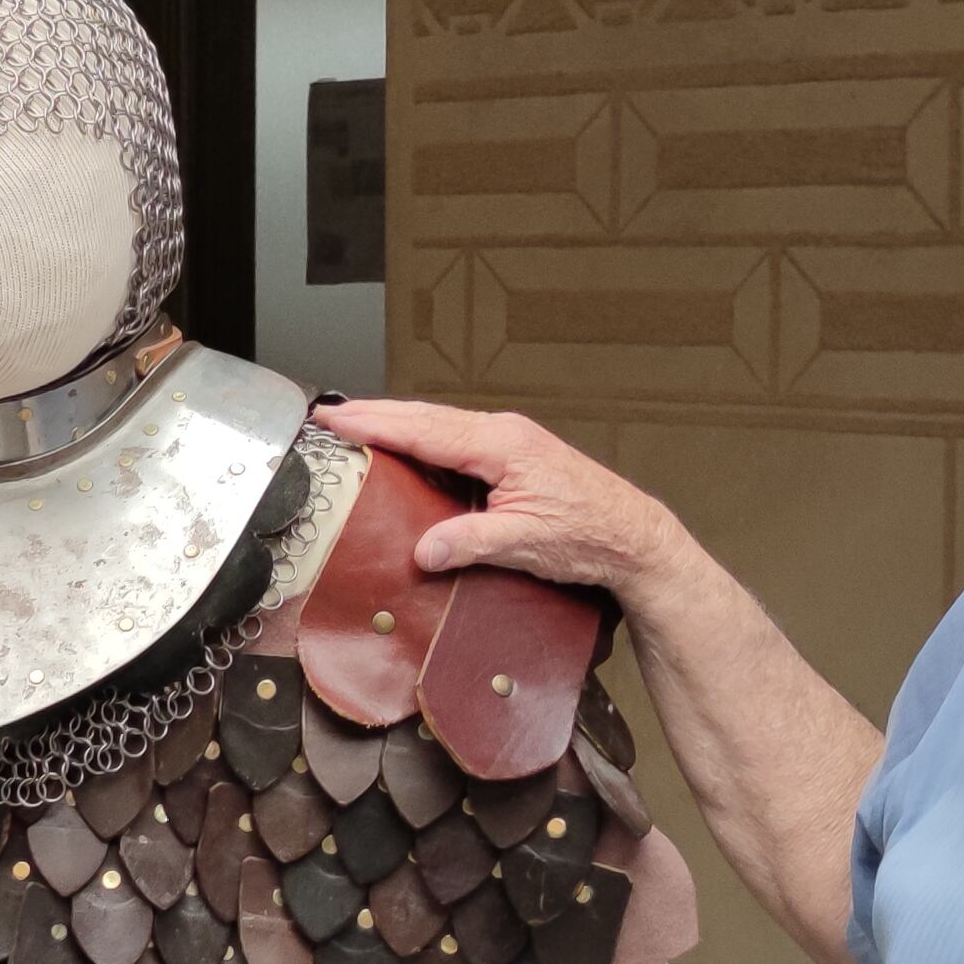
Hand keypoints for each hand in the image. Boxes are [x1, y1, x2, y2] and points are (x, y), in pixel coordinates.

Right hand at [316, 396, 705, 608]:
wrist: (634, 537)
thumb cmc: (590, 535)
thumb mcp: (526, 544)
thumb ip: (471, 542)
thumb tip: (423, 549)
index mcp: (502, 445)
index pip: (424, 430)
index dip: (375, 424)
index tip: (336, 419)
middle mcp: (503, 433)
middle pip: (426, 417)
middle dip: (375, 413)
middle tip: (330, 415)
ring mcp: (509, 440)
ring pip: (439, 423)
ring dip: (396, 421)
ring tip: (356, 423)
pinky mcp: (513, 454)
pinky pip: (455, 436)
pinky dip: (421, 434)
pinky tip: (406, 444)